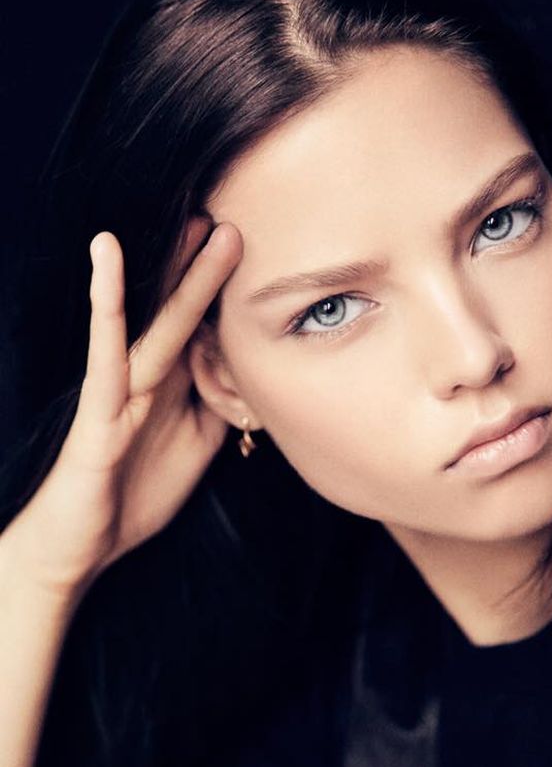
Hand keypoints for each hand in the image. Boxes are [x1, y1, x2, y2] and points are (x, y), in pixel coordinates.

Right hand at [5, 220, 241, 602]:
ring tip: (199, 225)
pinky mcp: (97, 411)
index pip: (201, 332)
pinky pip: (105, 352)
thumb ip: (218, 409)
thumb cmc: (130, 496)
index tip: (259, 256)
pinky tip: (107, 258)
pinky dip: (108, 304)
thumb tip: (250, 375)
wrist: (77, 549)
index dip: (227, 296)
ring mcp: (119, 391)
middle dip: (208, 268)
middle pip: (182, 314)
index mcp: (169, 389)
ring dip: (177, 274)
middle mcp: (145, 380)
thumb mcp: (194, 450)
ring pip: (155, 324)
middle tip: (234, 217)